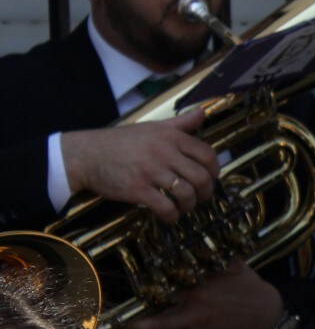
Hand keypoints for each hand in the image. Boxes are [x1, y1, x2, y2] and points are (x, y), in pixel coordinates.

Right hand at [61, 108, 219, 221]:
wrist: (85, 154)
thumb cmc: (120, 142)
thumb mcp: (151, 127)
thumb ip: (180, 123)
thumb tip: (203, 112)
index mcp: (170, 137)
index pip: (207, 154)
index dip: (215, 170)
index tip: (210, 178)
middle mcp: (164, 152)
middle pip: (201, 177)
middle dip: (206, 192)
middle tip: (200, 197)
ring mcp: (151, 171)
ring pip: (186, 194)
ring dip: (189, 205)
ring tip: (183, 206)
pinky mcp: (138, 189)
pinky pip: (166, 207)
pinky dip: (172, 216)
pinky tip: (169, 215)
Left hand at [123, 260, 282, 328]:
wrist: (271, 317)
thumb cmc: (252, 290)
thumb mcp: (233, 267)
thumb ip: (211, 257)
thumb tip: (192, 242)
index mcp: (198, 293)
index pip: (162, 295)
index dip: (141, 299)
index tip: (123, 300)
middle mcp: (194, 315)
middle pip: (154, 324)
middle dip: (131, 327)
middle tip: (112, 325)